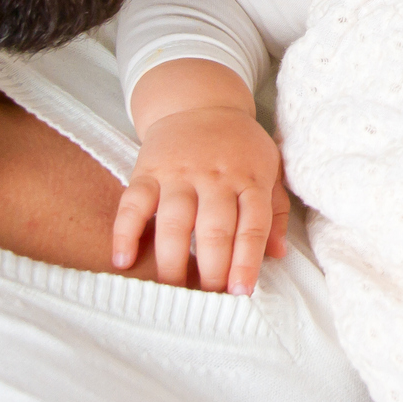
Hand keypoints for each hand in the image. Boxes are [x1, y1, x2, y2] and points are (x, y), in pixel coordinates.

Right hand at [114, 94, 288, 292]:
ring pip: (175, 222)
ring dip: (173, 261)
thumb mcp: (269, 169)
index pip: (252, 226)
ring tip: (173, 291)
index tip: (240, 292)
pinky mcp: (147, 170)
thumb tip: (278, 254)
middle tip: (208, 300)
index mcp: (250, 179)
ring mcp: (180, 173)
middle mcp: (216, 176)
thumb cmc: (239, 146)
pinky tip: (123, 260)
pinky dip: (125, 232)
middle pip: (215, 229)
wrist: (198, 102)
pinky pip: (133, 203)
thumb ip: (276, 212)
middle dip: (212, 270)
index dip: (247, 261)